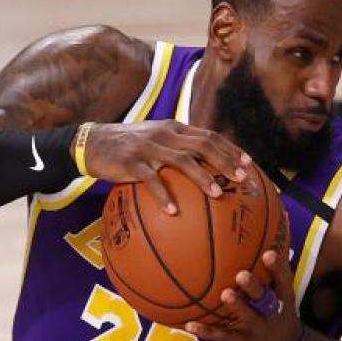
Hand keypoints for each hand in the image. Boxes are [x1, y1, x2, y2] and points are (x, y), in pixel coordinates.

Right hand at [83, 121, 250, 213]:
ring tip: (218, 194)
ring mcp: (149, 147)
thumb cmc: (129, 147)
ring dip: (202, 177)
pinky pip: (151, 180)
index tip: (249, 163)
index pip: (209, 135)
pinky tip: (173, 211)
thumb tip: (205, 168)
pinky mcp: (131, 162)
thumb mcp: (155, 141)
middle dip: (226, 161)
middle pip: (203, 145)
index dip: (230, 148)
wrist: (93, 143)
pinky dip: (163, 195)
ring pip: (182, 160)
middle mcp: (166, 135)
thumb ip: (178, 149)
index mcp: (175, 129)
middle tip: (242, 178)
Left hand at [186, 250, 301, 340]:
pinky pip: (222, 335)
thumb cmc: (277, 307)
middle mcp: (271, 311)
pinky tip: (189, 325)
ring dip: (236, 305)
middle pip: (264, 298)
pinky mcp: (241, 339)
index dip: (277, 267)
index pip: (283, 279)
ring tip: (225, 294)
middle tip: (242, 275)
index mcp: (282, 296)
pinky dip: (205, 331)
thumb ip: (274, 266)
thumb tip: (271, 230)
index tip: (268, 253)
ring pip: (246, 316)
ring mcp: (256, 326)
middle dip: (254, 287)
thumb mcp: (282, 290)